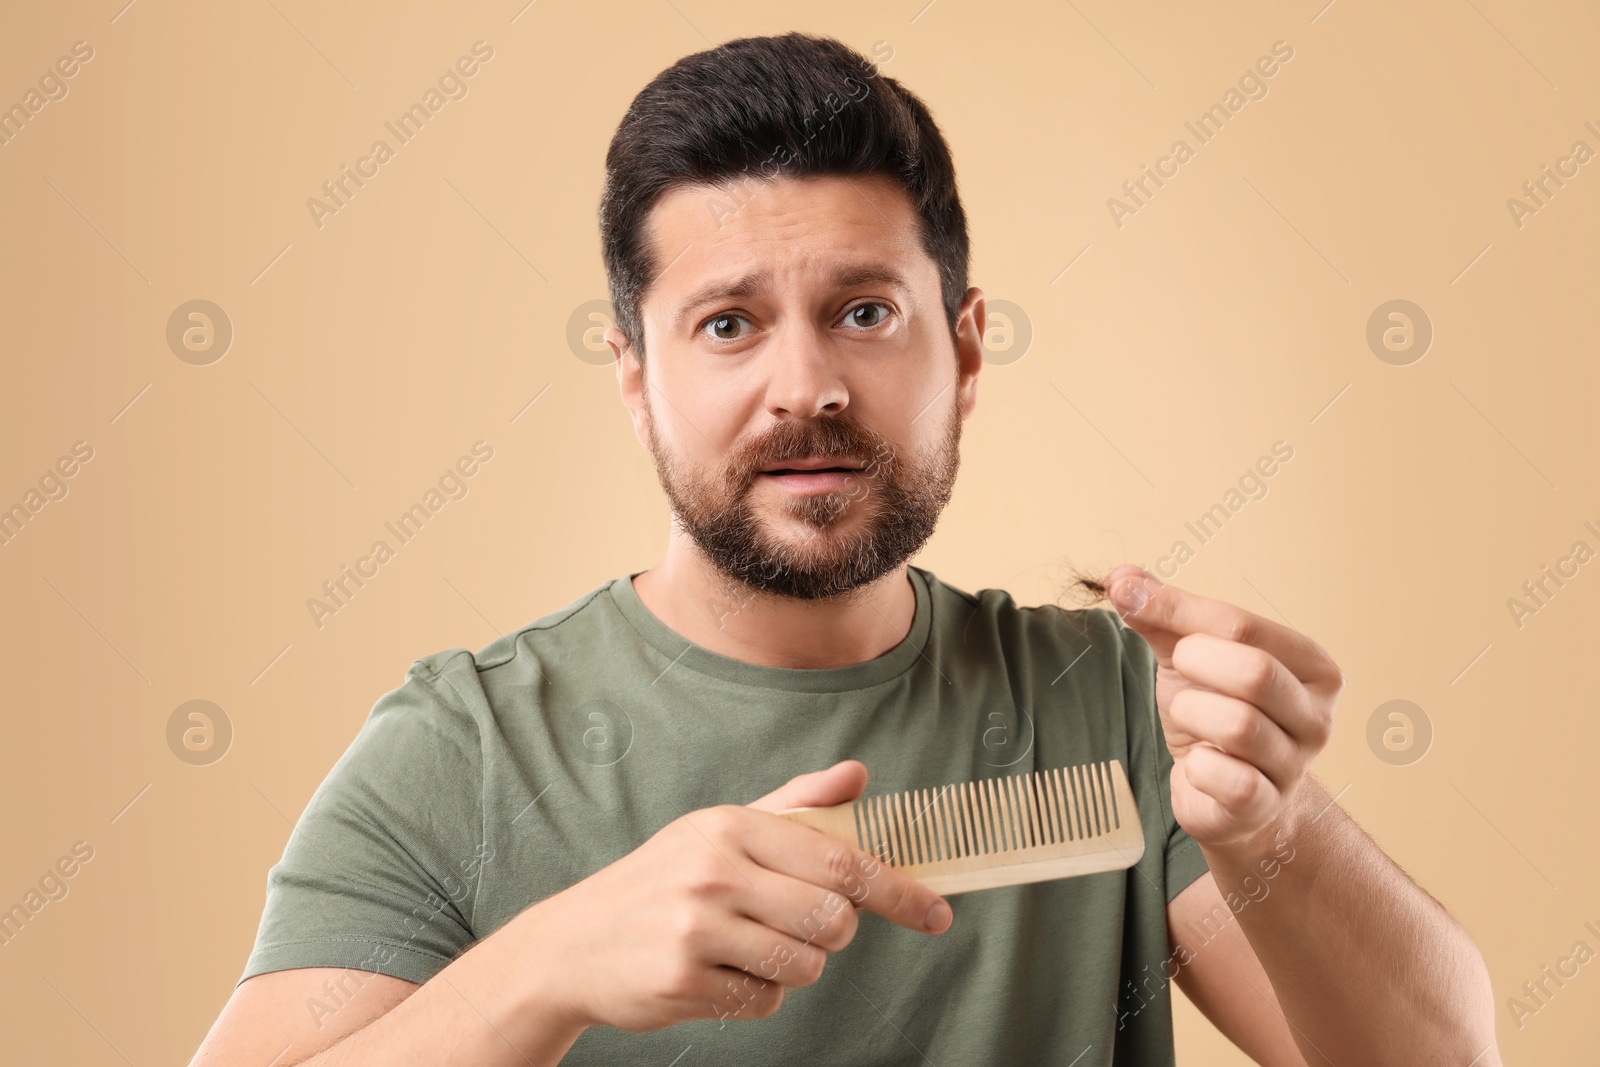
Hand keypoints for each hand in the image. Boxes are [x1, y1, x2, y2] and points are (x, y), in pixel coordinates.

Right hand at [517, 760, 953, 1033]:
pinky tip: (718, 973)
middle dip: (832, 932)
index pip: (842, 859)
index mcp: (731, 825)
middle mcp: (714, 871)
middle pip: (833, 919)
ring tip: (746, 948)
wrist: (573, 943)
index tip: (937, 913)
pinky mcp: (683, 980)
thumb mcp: (722, 830)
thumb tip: (860, 775)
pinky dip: (755, 995)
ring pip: (805, 966)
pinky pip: (765, 1001)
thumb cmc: (662, 881)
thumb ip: (797, 805)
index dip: (898, 890)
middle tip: (798, 925)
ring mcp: (696, 928)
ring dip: (792, 967)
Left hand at [1104, 564, 1345, 849]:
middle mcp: (1317, 715)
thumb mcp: (1191, 659)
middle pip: (1255, 671)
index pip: (1242, 624)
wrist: (1231, 799)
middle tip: (1179, 671)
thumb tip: (1122, 580)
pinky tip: (1196, 762)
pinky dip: (1196, 767)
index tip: (1129, 598)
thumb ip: (1161, 617)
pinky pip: (1229, 779)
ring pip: (1240, 725)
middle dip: (1197, 665)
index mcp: (1311, 665)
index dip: (1177, 608)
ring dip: (1191, 713)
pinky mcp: (1265, 807)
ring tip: (1187, 715)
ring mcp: (1296, 765)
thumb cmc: (1215, 715)